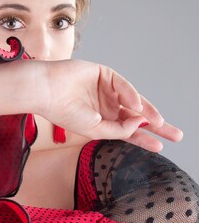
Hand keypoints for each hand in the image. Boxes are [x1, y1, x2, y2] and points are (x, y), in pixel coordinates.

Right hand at [41, 59, 182, 151]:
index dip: (144, 139)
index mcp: (102, 121)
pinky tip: (137, 106)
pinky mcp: (104, 74)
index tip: (160, 147)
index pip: (128, 131)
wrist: (47, 92)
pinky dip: (130, 95)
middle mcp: (107, 106)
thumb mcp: (94, 129)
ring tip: (160, 123)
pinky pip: (122, 85)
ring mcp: (107, 90)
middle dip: (156, 126)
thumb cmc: (64, 112)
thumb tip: (141, 124)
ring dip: (148, 112)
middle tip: (175, 135)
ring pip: (134, 101)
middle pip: (137, 116)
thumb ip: (118, 129)